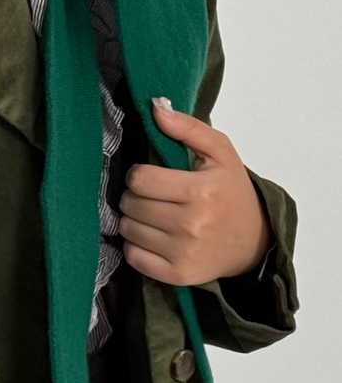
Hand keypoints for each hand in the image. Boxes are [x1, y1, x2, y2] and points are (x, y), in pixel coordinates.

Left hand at [116, 99, 273, 285]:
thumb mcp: (220, 153)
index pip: (140, 179)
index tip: (151, 177)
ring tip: (153, 215)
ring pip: (128, 230)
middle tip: (153, 197)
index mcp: (200, 191)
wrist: (253, 241)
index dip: (139, 175)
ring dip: (134, 220)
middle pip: (130, 204)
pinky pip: (133, 257)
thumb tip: (156, 107)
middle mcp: (191, 225)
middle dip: (135, 196)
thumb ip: (188, 127)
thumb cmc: (232, 193)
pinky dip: (136, 246)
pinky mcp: (177, 274)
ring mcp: (183, 253)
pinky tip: (152, 237)